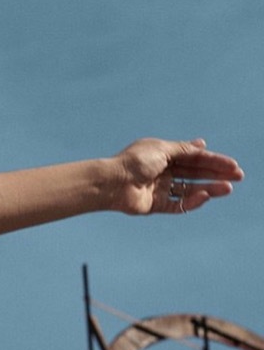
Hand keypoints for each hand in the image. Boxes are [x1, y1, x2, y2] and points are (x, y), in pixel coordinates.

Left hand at [112, 138, 242, 214]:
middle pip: (194, 173)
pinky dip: (191, 201)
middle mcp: (162, 171)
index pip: (194, 158)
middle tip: (237, 177)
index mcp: (163, 155)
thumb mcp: (162, 150)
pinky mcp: (154, 205)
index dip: (214, 161)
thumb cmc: (134, 162)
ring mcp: (159, 188)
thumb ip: (184, 150)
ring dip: (208, 188)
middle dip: (216, 175)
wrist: (112, 182)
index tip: (233, 166)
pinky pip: (177, 204)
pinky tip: (204, 196)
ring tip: (226, 189)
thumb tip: (202, 144)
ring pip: (189, 189)